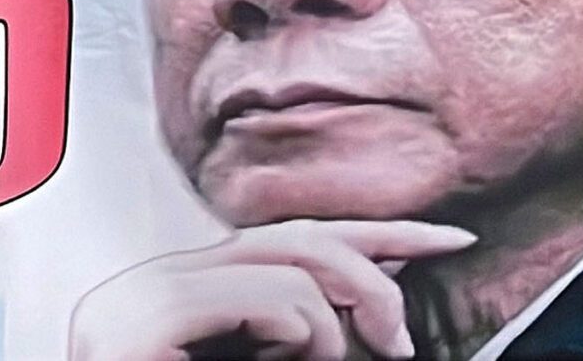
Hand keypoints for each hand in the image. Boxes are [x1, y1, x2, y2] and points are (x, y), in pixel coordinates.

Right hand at [67, 219, 475, 360]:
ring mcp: (136, 298)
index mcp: (174, 297)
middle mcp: (148, 284)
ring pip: (283, 262)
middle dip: (369, 270)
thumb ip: (293, 333)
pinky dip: (300, 331)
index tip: (445, 240)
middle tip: (402, 337)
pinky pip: (261, 296)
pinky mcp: (142, 322)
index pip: (278, 239)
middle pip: (285, 234)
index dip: (369, 236)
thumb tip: (375, 296)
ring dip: (328, 327)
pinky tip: (291, 359)